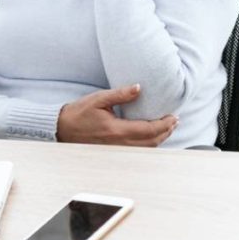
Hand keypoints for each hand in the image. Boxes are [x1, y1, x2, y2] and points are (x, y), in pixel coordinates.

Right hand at [56, 84, 177, 146]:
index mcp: (116, 130)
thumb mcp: (99, 99)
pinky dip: (150, 144)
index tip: (174, 116)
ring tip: (168, 127)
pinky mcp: (114, 151)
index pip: (148, 130)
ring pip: (146, 149)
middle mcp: (118, 143)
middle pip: (151, 142)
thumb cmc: (79, 112)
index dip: (164, 124)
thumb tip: (139, 88)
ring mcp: (117, 150)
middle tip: (175, 120)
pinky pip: (138, 150)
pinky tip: (153, 135)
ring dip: (160, 139)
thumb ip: (120, 94)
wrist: (63, 128)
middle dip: (166, 131)